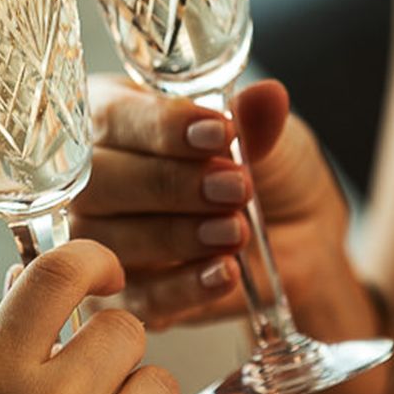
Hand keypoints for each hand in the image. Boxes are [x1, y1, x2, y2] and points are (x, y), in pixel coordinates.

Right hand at [70, 76, 364, 333]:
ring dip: (177, 235)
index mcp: (116, 116)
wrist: (299, 239)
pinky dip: (183, 287)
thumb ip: (258, 122)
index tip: (219, 133)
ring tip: (235, 231)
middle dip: (171, 184)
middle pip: (99, 180)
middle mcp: (94, 174)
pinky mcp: (120, 295)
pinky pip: (136, 297)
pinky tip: (224, 273)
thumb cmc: (267, 173)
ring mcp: (98, 238)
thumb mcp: (270, 139)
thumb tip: (267, 97)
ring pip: (111, 239)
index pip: (114, 116)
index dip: (163, 126)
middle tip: (234, 187)